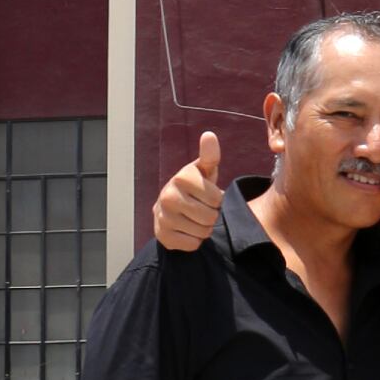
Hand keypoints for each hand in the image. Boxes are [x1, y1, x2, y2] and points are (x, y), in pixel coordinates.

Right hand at [152, 132, 223, 250]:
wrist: (171, 206)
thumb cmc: (194, 186)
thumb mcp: (204, 170)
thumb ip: (210, 155)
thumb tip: (209, 135)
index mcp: (181, 177)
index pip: (217, 199)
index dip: (217, 200)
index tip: (208, 196)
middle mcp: (167, 196)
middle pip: (210, 217)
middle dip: (212, 215)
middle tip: (202, 209)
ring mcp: (162, 217)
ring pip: (202, 232)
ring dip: (204, 228)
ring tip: (195, 218)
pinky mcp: (162, 236)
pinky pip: (192, 244)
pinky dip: (194, 240)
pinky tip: (187, 230)